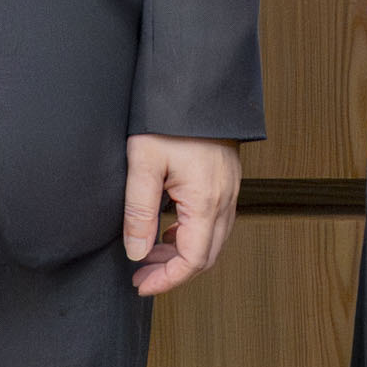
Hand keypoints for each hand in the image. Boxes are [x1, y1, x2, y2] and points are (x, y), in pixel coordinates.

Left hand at [124, 133, 243, 297]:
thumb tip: (136, 253)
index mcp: (206, 200)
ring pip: (213, 240)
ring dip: (183, 254)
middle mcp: (225, 199)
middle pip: (206, 256)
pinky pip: (215, 221)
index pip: (192, 260)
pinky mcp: (226, 180)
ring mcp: (230, 189)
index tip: (141, 284)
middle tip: (141, 274)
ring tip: (150, 254)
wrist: (197, 83)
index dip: (167, 280)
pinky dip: (192, 235)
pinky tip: (168, 228)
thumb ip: (139, 212)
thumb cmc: (170, 118)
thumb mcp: (143, 163)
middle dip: (173, 271)